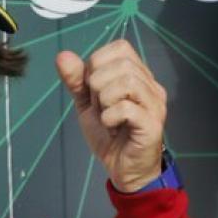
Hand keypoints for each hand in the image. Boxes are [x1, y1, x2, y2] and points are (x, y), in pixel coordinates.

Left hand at [56, 41, 167, 192]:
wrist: (123, 169)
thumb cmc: (110, 134)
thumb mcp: (87, 103)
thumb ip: (77, 80)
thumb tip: (62, 55)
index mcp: (138, 75)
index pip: (120, 48)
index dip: (98, 63)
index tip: (94, 87)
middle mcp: (151, 86)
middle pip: (122, 64)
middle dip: (98, 84)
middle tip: (100, 106)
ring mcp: (154, 105)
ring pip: (127, 82)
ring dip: (104, 100)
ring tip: (106, 117)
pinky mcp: (152, 124)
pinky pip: (126, 108)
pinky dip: (109, 117)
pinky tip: (111, 127)